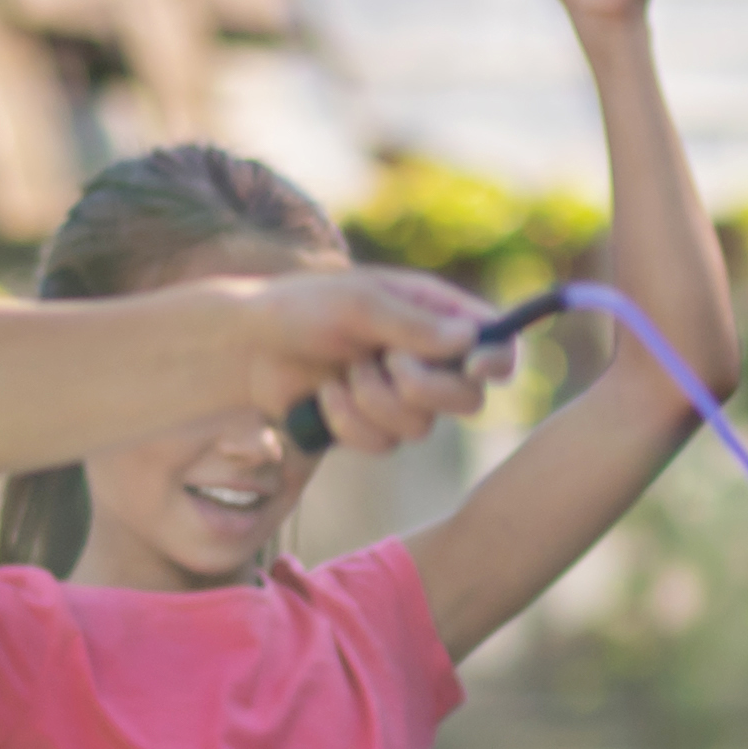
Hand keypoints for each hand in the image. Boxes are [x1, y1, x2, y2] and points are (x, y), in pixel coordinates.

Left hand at [247, 269, 495, 453]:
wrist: (248, 345)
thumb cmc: (302, 308)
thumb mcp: (358, 303)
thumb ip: (413, 324)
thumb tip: (470, 341)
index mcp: (437, 316)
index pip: (497, 343)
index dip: (499, 359)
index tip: (477, 367)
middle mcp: (429, 359)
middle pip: (469, 400)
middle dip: (425, 388)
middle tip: (388, 363)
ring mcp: (402, 397)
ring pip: (421, 428)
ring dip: (374, 401)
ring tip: (343, 371)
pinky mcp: (373, 427)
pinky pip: (382, 444)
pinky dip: (349, 421)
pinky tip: (325, 395)